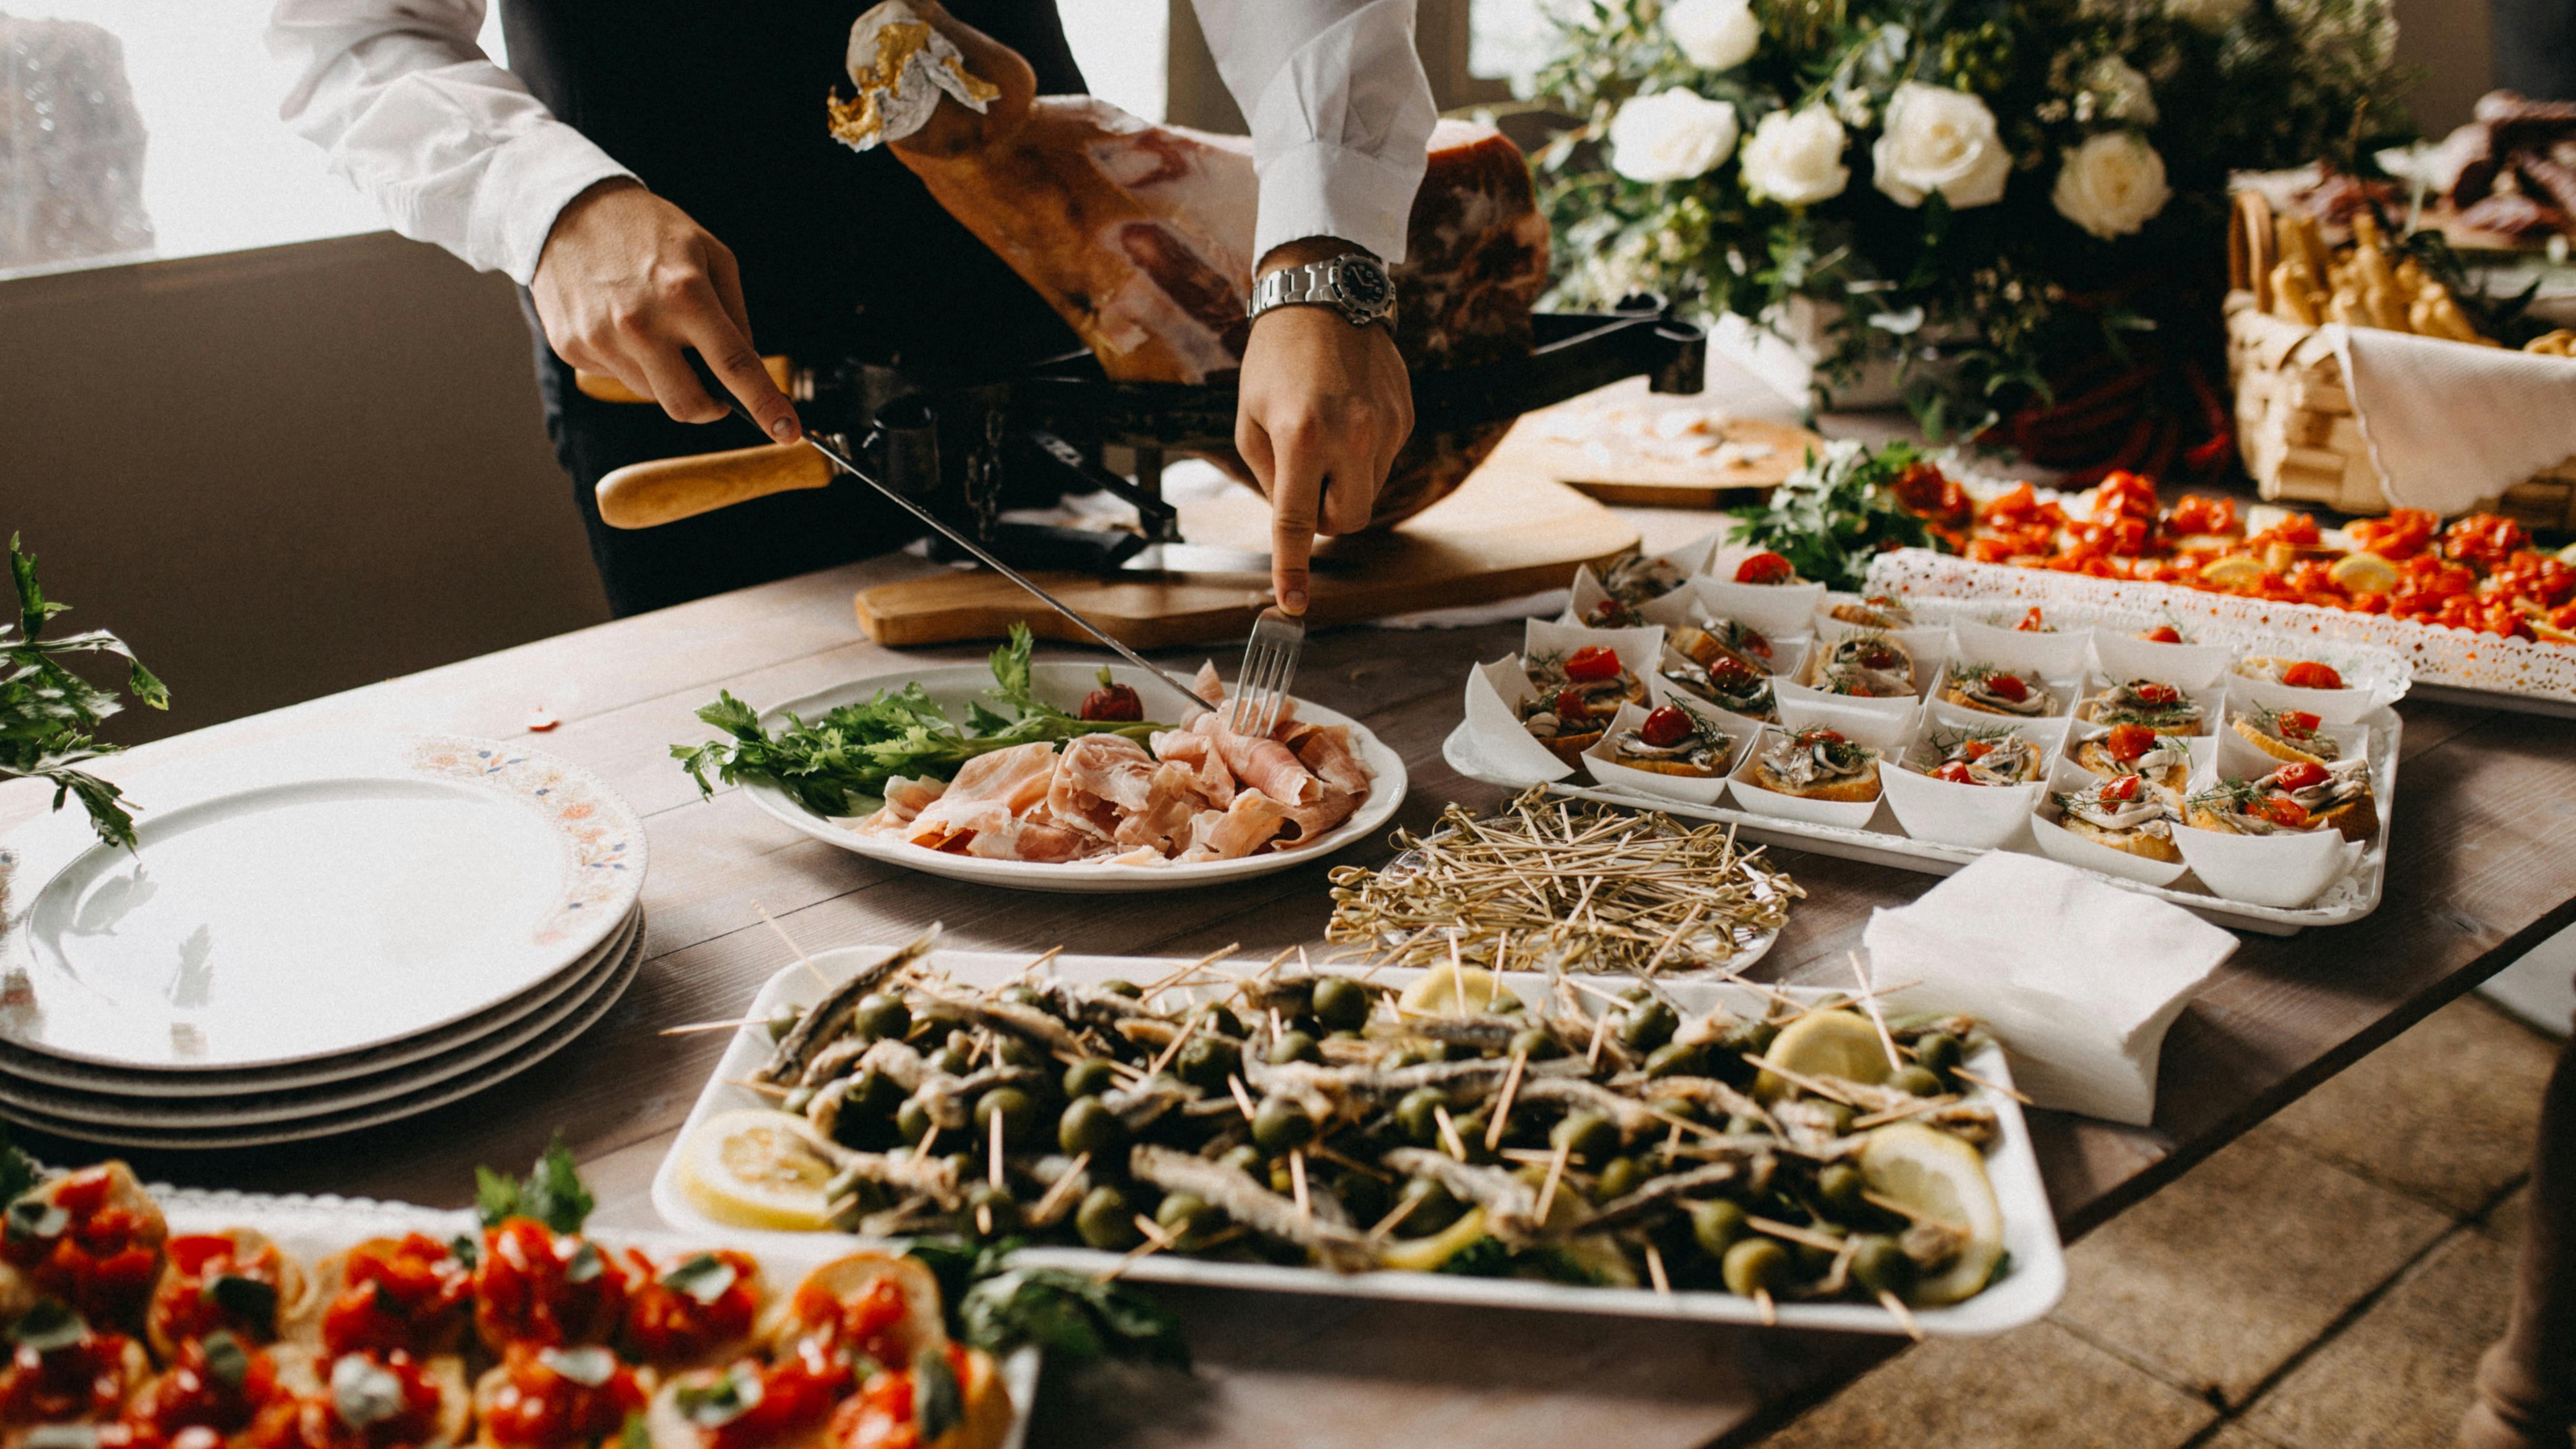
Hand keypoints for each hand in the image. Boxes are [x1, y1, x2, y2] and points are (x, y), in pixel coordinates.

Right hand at [531, 178, 800, 441]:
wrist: (565, 209)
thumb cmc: (646, 229)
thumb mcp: (710, 254)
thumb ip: (736, 314)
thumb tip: (748, 369)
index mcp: (685, 294)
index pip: (734, 366)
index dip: (765, 404)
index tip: (787, 431)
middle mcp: (641, 323)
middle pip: (689, 404)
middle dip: (711, 406)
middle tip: (716, 389)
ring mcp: (601, 338)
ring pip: (652, 394)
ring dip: (666, 374)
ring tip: (654, 327)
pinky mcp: (572, 346)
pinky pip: (617, 376)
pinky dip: (630, 360)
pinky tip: (619, 322)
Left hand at [1234, 239, 1412, 614]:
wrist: (1324, 295)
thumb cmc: (1273, 360)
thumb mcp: (1248, 420)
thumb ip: (1268, 477)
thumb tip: (1293, 521)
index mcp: (1301, 437)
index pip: (1296, 523)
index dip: (1293, 569)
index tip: (1293, 605)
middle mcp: (1350, 436)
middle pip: (1344, 522)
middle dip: (1321, 517)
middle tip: (1302, 482)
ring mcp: (1385, 428)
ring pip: (1367, 496)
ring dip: (1342, 485)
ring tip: (1323, 436)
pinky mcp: (1405, 418)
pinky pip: (1383, 463)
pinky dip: (1361, 456)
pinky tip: (1347, 416)